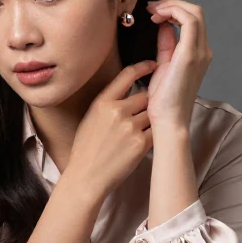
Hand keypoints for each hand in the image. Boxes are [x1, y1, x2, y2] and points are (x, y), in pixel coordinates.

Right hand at [65, 61, 157, 198]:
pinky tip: (141, 142)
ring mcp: (131, 127)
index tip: (153, 65)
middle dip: (147, 103)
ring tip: (139, 131)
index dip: (144, 67)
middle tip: (143, 113)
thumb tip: (125, 93)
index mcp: (102, 102)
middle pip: (145, 95)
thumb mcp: (90, 119)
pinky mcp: (141, 143)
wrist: (86, 177)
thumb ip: (107, 104)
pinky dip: (152, 135)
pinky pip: (155, 131)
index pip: (127, 75)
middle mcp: (117, 111)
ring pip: (152, 113)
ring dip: (150, 120)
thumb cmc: (86, 150)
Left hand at [144, 0, 211, 129]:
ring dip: (171, 6)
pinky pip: (188, 21)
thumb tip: (163, 26)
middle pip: (196, 12)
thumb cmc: (164, 99)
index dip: (172, 10)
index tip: (152, 12)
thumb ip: (166, 44)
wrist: (168, 120)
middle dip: (172, 4)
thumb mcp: (163, 64)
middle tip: (151, 7)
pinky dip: (172, 12)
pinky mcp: (190, 54)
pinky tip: (156, 18)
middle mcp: (204, 50)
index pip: (191, 20)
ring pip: (194, 12)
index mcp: (198, 53)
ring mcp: (200, 52)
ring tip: (152, 11)